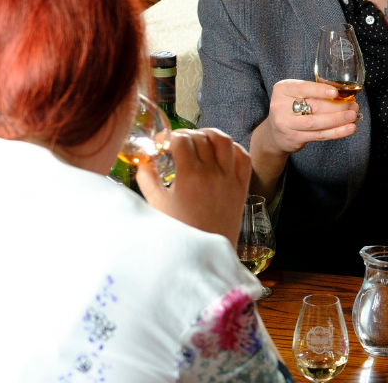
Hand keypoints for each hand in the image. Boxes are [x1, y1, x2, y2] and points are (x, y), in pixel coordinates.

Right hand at [136, 128, 251, 243]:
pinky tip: (222, 151)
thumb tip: (144, 161)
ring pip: (225, 141)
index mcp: (189, 176)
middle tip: (178, 142)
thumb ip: (147, 178)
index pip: (182, 139)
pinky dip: (233, 148)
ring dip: (211, 134)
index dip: (171, 136)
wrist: (204, 253)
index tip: (164, 143)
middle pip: (202, 138)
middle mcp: (212, 173)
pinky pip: (243, 157)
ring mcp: (230, 179)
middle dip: (187, 134)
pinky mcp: (242, 187)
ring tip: (200, 139)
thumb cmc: (179, 230)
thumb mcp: (156, 204)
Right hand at [259, 79, 357, 153]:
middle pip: (313, 107)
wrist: (275, 133)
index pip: (302, 88)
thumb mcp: (296, 94)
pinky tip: (348, 129)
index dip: (319, 90)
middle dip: (337, 107)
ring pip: (316, 123)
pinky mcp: (293, 138)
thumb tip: (345, 96)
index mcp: (282, 89)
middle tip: (354, 105)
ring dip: (338, 120)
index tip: (335, 92)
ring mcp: (286, 124)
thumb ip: (315, 93)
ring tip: (353, 116)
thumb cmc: (292, 108)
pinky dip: (336, 132)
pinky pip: (319, 135)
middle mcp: (280, 106)